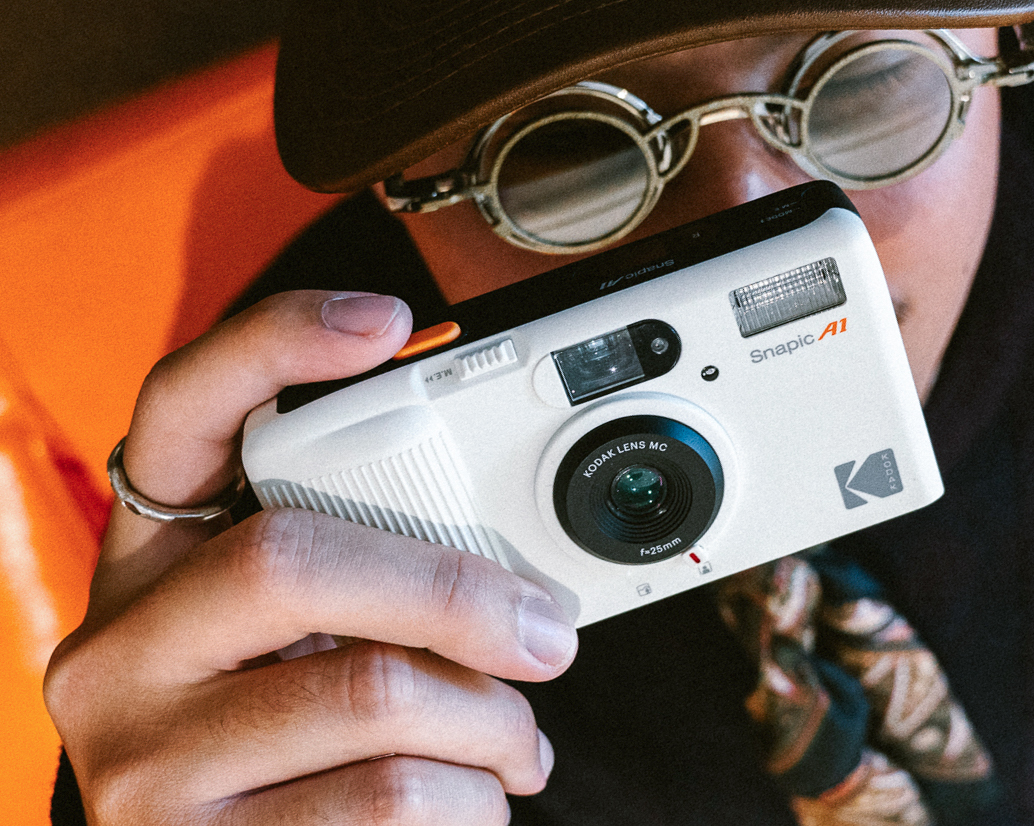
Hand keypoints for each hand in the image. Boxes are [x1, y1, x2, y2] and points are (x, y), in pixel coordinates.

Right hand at [44, 291, 577, 824]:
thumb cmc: (292, 747)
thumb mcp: (306, 646)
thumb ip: (372, 587)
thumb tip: (531, 590)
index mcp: (154, 566)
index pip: (181, 414)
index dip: (272, 345)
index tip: (384, 320)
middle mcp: (122, 651)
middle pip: (294, 562)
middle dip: (459, 595)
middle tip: (549, 634)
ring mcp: (145, 759)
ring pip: (375, 696)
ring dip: (493, 726)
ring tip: (515, 747)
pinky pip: (389, 801)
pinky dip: (472, 805)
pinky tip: (469, 805)